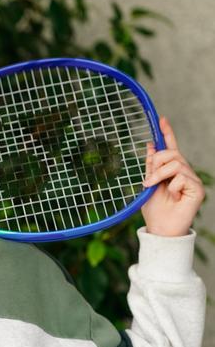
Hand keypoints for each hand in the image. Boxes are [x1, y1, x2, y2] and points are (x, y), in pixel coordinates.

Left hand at [141, 117, 204, 236]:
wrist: (160, 227)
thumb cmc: (154, 209)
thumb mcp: (148, 184)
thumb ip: (151, 166)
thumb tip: (150, 146)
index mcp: (171, 171)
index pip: (171, 148)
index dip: (167, 133)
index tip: (161, 119)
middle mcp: (184, 172)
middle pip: (172, 153)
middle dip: (156, 163)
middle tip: (148, 180)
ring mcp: (192, 180)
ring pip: (176, 163)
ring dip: (160, 175)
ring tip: (155, 187)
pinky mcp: (198, 188)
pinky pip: (182, 178)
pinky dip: (172, 187)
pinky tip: (174, 197)